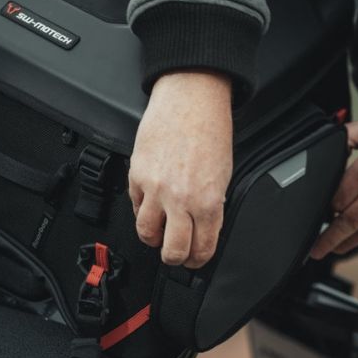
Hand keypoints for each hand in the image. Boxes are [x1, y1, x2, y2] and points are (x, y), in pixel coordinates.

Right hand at [129, 71, 233, 267]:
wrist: (190, 98)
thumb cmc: (210, 130)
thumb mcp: (223, 175)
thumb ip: (212, 206)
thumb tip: (203, 228)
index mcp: (209, 202)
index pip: (201, 248)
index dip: (198, 260)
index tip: (195, 259)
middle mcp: (180, 200)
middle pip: (172, 251)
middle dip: (174, 257)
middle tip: (175, 253)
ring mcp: (155, 189)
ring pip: (146, 233)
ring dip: (153, 238)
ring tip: (158, 233)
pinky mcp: (137, 176)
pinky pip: (135, 206)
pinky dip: (142, 210)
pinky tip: (151, 205)